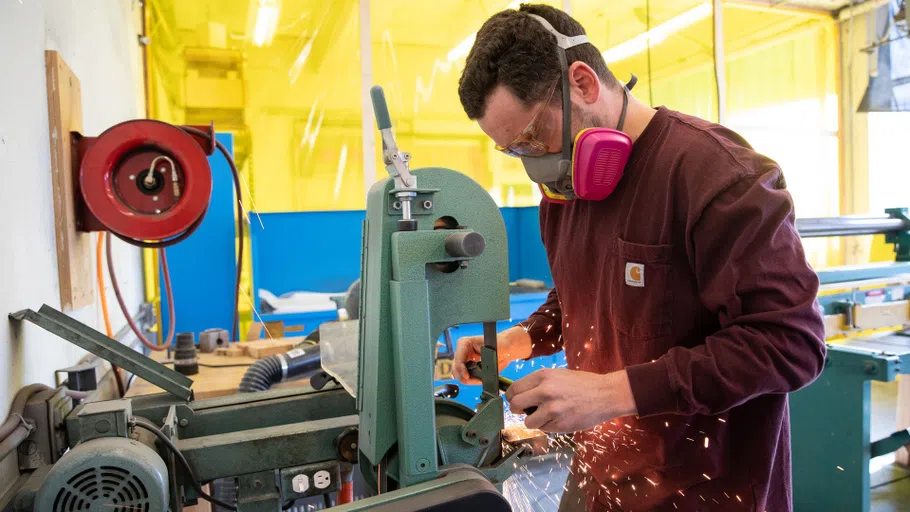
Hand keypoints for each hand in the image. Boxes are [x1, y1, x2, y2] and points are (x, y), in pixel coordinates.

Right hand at [452, 326, 531, 383]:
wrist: (504, 348)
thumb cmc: (499, 345)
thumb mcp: (490, 353)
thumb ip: (481, 364)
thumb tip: (476, 375)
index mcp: (464, 343)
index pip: (458, 359)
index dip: (461, 370)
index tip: (467, 376)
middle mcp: (461, 350)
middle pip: (455, 368)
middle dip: (463, 376)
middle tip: (473, 381)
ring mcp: (463, 358)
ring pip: (457, 373)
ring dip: (467, 379)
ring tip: (477, 380)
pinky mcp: (467, 365)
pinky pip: (464, 376)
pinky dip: (470, 379)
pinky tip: (477, 378)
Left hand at [506, 369, 637, 432]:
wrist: (605, 395)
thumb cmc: (582, 384)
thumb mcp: (558, 375)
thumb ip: (538, 384)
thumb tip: (519, 394)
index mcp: (543, 376)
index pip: (514, 389)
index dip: (511, 397)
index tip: (513, 400)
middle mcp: (545, 392)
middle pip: (515, 405)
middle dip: (517, 409)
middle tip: (524, 410)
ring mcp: (552, 410)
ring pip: (528, 422)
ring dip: (534, 421)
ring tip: (546, 415)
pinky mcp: (560, 425)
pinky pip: (544, 429)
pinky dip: (548, 426)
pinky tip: (560, 418)